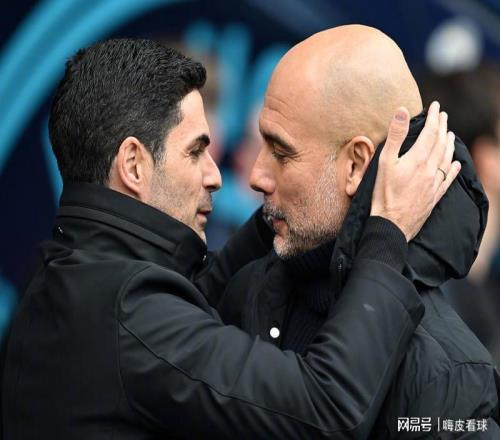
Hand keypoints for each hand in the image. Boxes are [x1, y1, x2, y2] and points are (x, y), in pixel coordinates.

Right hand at [371, 101, 460, 240]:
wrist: (392, 224)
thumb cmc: (384, 194)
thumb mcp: (384, 162)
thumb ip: (395, 135)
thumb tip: (402, 111)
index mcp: (418, 159)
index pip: (430, 132)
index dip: (433, 117)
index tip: (435, 106)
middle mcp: (430, 169)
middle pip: (440, 143)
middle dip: (442, 127)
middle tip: (443, 116)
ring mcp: (434, 183)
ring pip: (446, 158)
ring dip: (449, 144)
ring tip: (450, 134)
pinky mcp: (434, 196)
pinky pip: (448, 179)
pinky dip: (453, 168)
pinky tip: (455, 164)